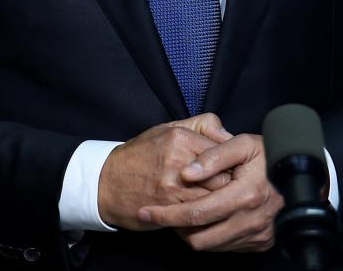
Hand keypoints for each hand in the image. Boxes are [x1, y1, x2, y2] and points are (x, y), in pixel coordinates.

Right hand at [97, 113, 233, 229]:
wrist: (105, 183)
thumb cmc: (139, 156)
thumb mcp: (166, 130)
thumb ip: (200, 126)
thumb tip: (229, 134)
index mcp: (180, 137)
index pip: (224, 151)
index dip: (233, 164)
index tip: (236, 171)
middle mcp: (178, 159)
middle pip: (224, 176)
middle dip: (231, 185)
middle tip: (234, 190)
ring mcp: (173, 186)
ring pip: (215, 197)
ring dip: (221, 203)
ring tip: (223, 204)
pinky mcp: (169, 208)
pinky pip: (199, 213)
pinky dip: (206, 215)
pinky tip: (207, 214)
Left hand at [137, 133, 283, 251]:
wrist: (304, 174)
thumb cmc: (271, 154)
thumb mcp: (243, 144)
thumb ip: (213, 155)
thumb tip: (187, 172)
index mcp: (244, 195)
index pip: (195, 214)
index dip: (166, 215)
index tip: (146, 211)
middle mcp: (250, 220)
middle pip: (199, 238)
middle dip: (175, 228)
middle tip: (161, 215)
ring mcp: (257, 234)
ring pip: (211, 246)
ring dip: (192, 233)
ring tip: (183, 214)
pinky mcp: (261, 242)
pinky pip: (226, 248)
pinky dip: (212, 236)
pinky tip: (206, 219)